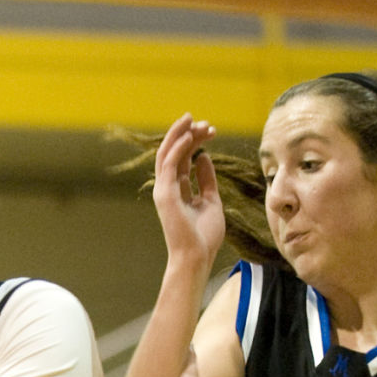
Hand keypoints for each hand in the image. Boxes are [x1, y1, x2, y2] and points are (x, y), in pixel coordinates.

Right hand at [153, 114, 225, 272]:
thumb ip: (206, 179)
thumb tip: (204, 157)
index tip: (212, 131)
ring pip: (167, 153)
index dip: (195, 141)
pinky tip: (190, 136)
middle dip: (189, 134)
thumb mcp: (211, 201)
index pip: (183, 158)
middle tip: (206, 124)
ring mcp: (164, 190)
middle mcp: (167, 188)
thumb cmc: (203, 237)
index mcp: (178, 190)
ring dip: (180, 135)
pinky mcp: (164, 194)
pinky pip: (168, 163)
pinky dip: (178, 147)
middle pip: (175, 152)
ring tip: (193, 119)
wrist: (196, 257)